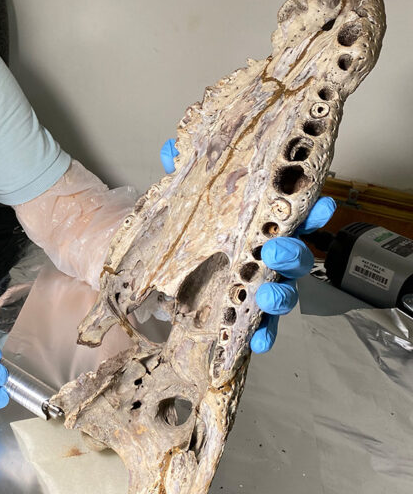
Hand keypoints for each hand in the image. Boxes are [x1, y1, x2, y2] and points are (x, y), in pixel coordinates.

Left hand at [159, 138, 335, 352]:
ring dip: (280, 294)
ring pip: (285, 292)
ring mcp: (263, 286)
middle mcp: (271, 256)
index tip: (322, 206)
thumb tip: (170, 151)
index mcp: (263, 226)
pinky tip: (256, 342)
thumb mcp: (189, 199)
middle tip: (277, 251)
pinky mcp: (249, 314)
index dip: (313, 213)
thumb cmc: (198, 229)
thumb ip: (184, 177)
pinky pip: (263, 327)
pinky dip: (263, 335)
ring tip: (269, 294)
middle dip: (292, 254)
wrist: (172, 269)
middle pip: (297, 257)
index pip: (296, 217)